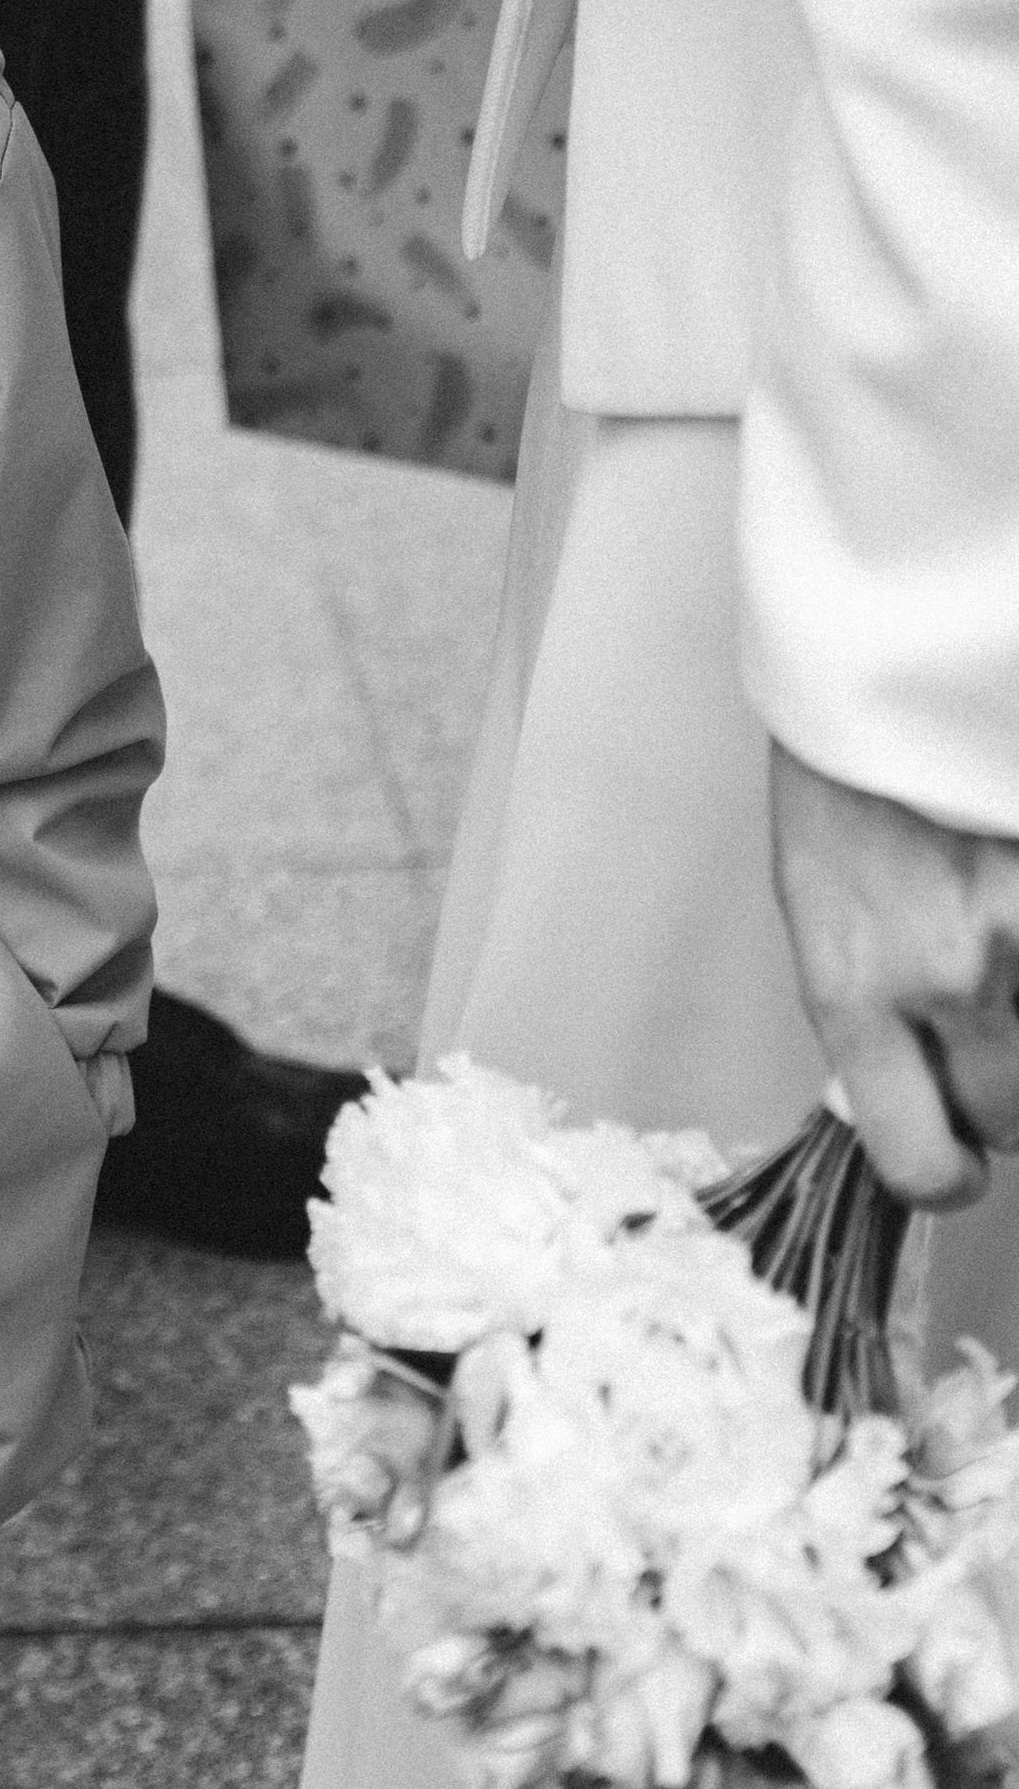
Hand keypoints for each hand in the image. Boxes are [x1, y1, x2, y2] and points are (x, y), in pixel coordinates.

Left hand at [770, 740, 1018, 1204]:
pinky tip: (1010, 896)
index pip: (915, 1160)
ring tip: (1002, 941)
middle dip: (1002, 1083)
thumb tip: (920, 1103)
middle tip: (988, 1014)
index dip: (943, 1169)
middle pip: (1010, 1117)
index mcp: (854, 985)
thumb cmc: (850, 769)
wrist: (889, 654)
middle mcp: (948, 975)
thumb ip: (873, 1010)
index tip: (954, 1157)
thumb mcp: (823, 901)